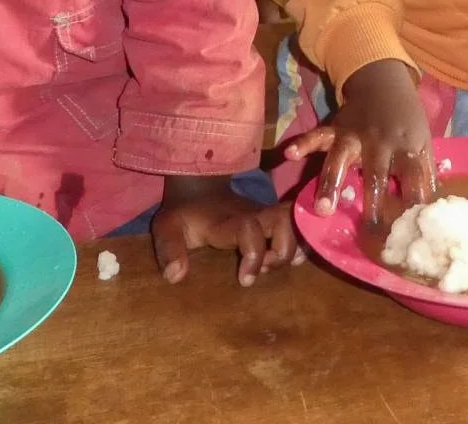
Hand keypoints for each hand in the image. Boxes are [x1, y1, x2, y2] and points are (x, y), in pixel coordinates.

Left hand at [150, 177, 299, 287]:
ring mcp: (267, 214)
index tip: (245, 279)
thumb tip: (175, 277)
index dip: (253, 254)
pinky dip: (301, 243)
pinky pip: (298, 225)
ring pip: (295, 222)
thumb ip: (169, 250)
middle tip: (264, 269)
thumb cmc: (184, 213)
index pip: (249, 229)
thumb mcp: (166, 228)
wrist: (199, 187)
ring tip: (274, 265)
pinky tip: (291, 260)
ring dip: (293, 248)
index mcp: (227, 220)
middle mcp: (253, 214)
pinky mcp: (275, 218)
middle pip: (284, 222)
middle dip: (282, 251)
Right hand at [282, 58, 435, 222]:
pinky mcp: (335, 128)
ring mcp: (355, 135)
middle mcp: (381, 143)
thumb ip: (423, 174)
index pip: (414, 180)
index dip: (414, 204)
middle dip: (374, 203)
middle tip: (370, 233)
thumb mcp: (423, 144)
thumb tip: (426, 210)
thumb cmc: (406, 123)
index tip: (411, 231)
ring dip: (332, 183)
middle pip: (377, 175)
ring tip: (323, 209)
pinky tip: (290, 154)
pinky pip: (317, 135)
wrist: (385, 82)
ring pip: (342, 159)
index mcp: (408, 148)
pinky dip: (304, 143)